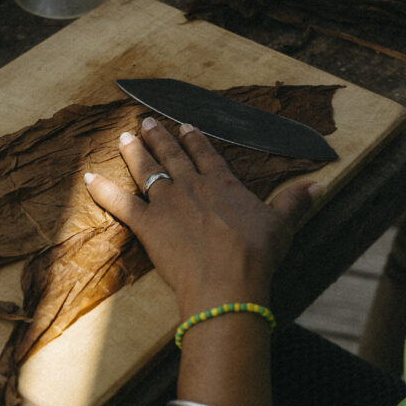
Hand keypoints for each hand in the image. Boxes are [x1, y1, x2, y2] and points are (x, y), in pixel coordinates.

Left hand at [84, 117, 321, 316]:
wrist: (228, 282)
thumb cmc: (256, 256)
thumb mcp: (282, 225)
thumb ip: (294, 202)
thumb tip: (318, 187)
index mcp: (223, 184)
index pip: (206, 154)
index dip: (194, 139)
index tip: (186, 126)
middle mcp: (192, 186)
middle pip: (172, 155)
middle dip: (158, 136)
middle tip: (145, 122)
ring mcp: (167, 203)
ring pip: (147, 170)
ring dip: (134, 152)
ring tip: (124, 137)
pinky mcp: (147, 224)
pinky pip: (119, 202)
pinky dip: (101, 189)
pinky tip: (87, 177)